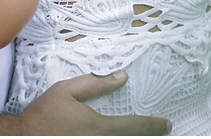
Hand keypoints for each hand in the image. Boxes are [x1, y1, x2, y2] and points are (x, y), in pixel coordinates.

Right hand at [15, 72, 170, 134]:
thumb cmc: (43, 115)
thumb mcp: (67, 91)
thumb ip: (95, 84)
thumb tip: (121, 77)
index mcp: (100, 128)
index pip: (135, 126)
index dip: (154, 125)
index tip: (167, 123)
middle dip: (148, 136)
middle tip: (163, 131)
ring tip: (145, 135)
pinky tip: (119, 136)